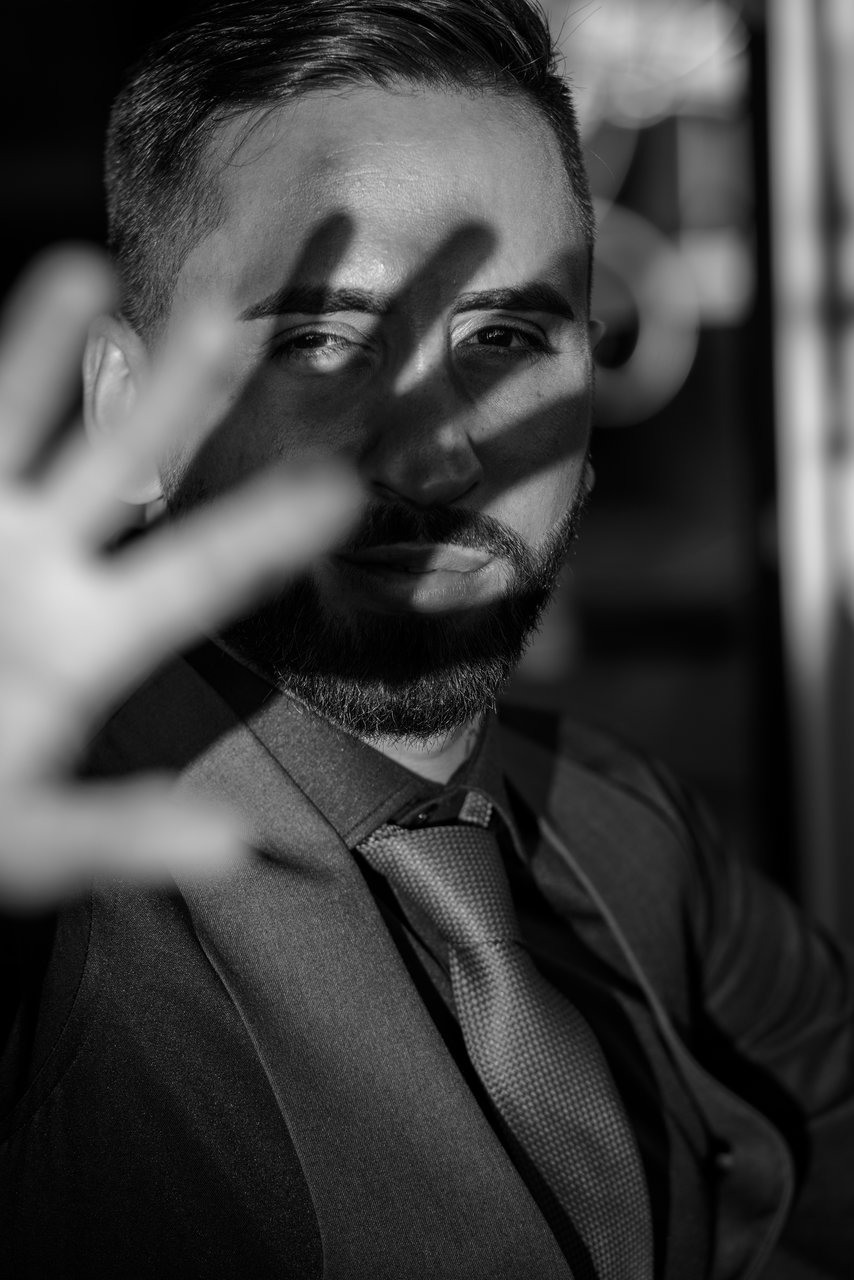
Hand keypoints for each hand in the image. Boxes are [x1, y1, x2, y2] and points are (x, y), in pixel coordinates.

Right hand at [0, 247, 361, 904]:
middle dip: (179, 395)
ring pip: (24, 430)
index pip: (199, 574)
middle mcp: (50, 573)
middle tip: (244, 314)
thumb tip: (227, 846)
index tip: (344, 483)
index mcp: (95, 644)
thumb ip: (117, 835)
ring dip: (53, 353)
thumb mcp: (26, 843)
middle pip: (127, 467)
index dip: (267, 530)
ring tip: (92, 267)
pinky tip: (25, 301)